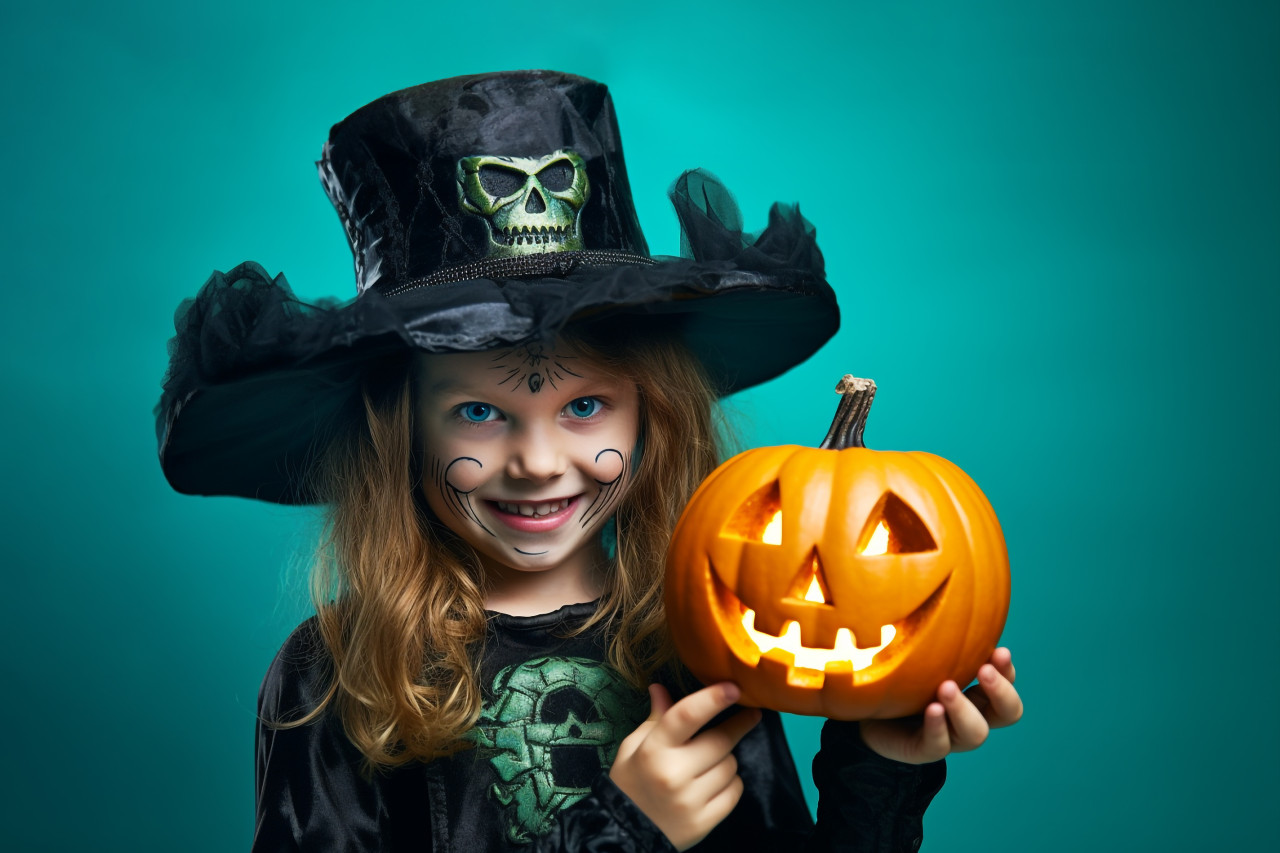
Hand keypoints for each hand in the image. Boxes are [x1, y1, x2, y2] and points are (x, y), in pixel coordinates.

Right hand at [609, 682, 761, 850]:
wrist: (626, 832)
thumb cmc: (631, 782)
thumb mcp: (633, 747)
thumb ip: (656, 719)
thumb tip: (661, 687)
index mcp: (653, 750)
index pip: (686, 716)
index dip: (712, 699)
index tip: (734, 687)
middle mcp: (673, 774)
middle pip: (720, 741)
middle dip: (738, 725)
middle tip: (750, 714)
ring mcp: (690, 800)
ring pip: (730, 766)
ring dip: (727, 758)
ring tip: (711, 761)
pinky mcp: (704, 822)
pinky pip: (734, 791)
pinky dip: (731, 783)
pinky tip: (715, 783)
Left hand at [858, 647, 1022, 764]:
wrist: (869, 715)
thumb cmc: (903, 680)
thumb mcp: (922, 657)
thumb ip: (937, 639)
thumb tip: (941, 595)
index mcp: (976, 693)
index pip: (1006, 684)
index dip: (1008, 671)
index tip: (999, 651)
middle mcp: (970, 715)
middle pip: (1007, 712)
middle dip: (1001, 691)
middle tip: (984, 670)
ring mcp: (950, 736)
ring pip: (975, 733)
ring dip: (964, 709)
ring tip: (946, 688)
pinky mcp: (924, 749)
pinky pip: (938, 745)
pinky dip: (938, 727)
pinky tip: (932, 710)